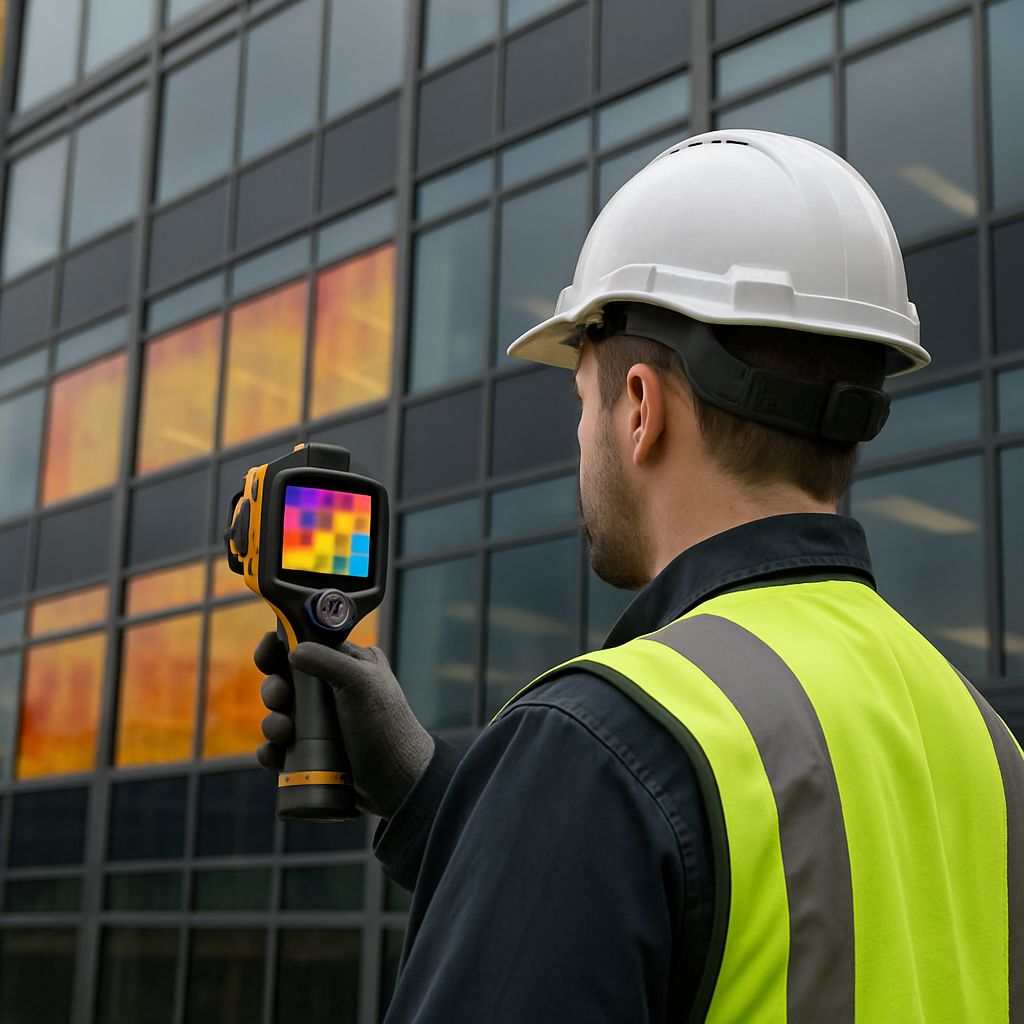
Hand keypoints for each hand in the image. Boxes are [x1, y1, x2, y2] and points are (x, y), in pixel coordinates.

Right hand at [255, 633, 434, 819]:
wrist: (397, 780)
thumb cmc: (385, 726)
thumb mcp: (361, 683)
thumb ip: (329, 660)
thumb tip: (294, 650)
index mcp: (347, 664)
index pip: (306, 646)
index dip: (281, 647)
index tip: (268, 651)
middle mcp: (332, 691)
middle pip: (285, 682)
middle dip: (274, 689)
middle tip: (279, 698)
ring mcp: (320, 724)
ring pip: (279, 716)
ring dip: (271, 722)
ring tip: (283, 732)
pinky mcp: (312, 755)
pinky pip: (279, 749)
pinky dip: (270, 752)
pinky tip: (273, 755)